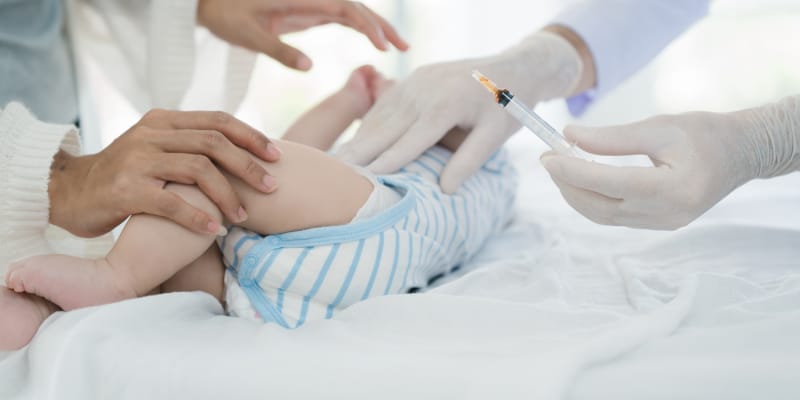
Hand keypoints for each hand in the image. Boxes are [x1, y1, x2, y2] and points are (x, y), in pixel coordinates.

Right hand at [49, 110, 282, 236]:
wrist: (66, 193)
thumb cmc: (123, 178)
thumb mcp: (155, 150)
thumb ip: (188, 146)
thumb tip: (241, 154)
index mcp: (162, 121)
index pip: (217, 120)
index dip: (251, 136)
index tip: (276, 156)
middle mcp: (150, 134)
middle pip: (213, 143)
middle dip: (248, 166)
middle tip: (271, 187)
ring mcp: (137, 160)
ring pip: (198, 170)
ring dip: (228, 195)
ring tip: (243, 217)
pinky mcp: (125, 190)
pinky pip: (172, 202)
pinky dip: (198, 217)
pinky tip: (216, 230)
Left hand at [197, 0, 407, 70]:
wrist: (212, 1)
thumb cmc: (226, 15)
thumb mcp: (248, 35)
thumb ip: (279, 50)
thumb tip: (310, 67)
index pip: (342, 6)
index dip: (365, 23)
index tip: (381, 44)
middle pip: (356, 6)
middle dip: (381, 25)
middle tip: (404, 47)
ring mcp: (313, 3)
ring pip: (354, 11)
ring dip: (377, 26)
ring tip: (400, 46)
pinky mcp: (311, 11)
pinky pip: (344, 17)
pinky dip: (363, 28)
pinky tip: (377, 43)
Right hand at [336, 31, 582, 192]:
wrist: (513, 69)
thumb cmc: (506, 108)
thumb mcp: (495, 136)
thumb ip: (468, 162)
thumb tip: (445, 191)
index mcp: (447, 103)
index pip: (411, 139)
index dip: (387, 162)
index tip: (364, 182)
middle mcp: (425, 89)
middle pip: (387, 127)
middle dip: (360, 152)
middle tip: (334, 176)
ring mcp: (416, 81)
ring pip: (381, 116)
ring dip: (358, 139)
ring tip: (337, 164)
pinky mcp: (413, 79)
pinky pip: (386, 106)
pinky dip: (369, 126)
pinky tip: (354, 144)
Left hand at [540, 96, 799, 228]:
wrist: (742, 154)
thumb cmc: (704, 133)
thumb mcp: (659, 127)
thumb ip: (612, 137)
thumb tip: (568, 136)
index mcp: (674, 188)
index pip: (611, 183)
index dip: (575, 171)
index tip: (548, 156)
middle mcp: (669, 214)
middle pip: (602, 206)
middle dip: (568, 184)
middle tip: (547, 158)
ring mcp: (665, 224)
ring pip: (605, 216)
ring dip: (576, 193)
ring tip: (558, 167)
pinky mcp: (660, 224)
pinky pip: (615, 216)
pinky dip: (592, 199)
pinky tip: (580, 179)